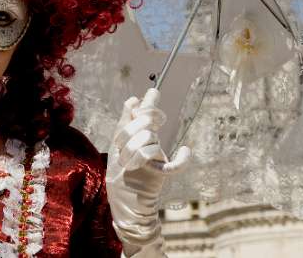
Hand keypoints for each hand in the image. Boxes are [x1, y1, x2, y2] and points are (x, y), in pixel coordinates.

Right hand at [106, 88, 190, 256]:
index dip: (140, 109)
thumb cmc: (127, 175)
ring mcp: (137, 170)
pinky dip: (180, 160)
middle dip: (149, 120)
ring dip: (154, 141)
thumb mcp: (123, 150)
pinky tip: (186, 150)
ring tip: (156, 143)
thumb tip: (134, 100)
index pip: (125, 123)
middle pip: (136, 131)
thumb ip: (128, 125)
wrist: (128, 209)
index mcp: (117, 147)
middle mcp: (124, 157)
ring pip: (147, 147)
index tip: (153, 92)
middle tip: (159, 118)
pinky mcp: (152, 180)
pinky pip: (167, 168)